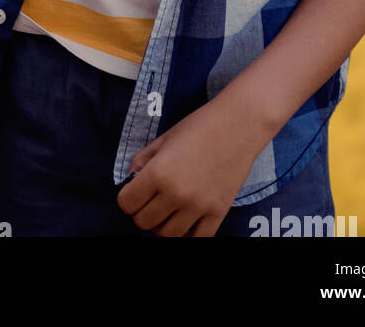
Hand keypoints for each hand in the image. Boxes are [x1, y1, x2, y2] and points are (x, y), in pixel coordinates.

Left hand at [115, 94, 270, 236]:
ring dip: (162, 225)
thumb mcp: (163, 139)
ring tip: (167, 210)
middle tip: (149, 200)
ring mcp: (199, 207)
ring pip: (168, 235)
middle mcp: (176, 194)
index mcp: (158, 173)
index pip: (126, 203)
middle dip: (141, 212)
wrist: (238, 126)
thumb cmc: (198, 127)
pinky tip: (186, 220)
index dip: (126, 198)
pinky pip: (198, 239)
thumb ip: (142, 161)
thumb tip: (129, 180)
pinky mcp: (219, 213)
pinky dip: (188, 234)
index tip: (134, 190)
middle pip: (143, 222)